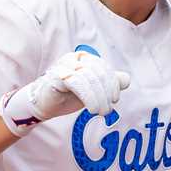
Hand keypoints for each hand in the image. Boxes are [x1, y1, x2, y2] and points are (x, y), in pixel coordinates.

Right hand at [2, 51, 130, 131]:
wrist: (44, 105)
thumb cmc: (68, 96)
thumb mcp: (92, 90)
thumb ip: (109, 83)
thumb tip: (126, 79)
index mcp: (84, 58)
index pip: (104, 67)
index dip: (112, 83)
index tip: (114, 99)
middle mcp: (75, 58)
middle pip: (98, 71)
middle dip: (106, 92)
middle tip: (107, 110)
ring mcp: (64, 66)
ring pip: (89, 77)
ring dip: (98, 97)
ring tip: (100, 112)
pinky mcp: (57, 76)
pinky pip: (77, 82)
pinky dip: (88, 96)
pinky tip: (91, 108)